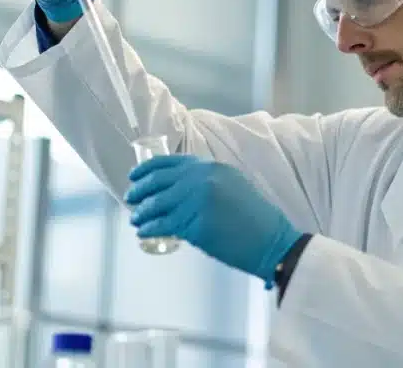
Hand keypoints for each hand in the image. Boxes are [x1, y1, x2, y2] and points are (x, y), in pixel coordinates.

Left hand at [126, 155, 301, 285]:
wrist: (272, 241)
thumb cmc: (256, 218)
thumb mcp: (233, 185)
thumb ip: (208, 181)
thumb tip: (179, 187)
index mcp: (211, 167)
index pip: (170, 162)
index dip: (147, 169)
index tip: (134, 176)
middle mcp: (201, 179)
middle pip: (158, 182)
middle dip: (139, 190)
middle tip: (131, 199)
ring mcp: (196, 201)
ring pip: (156, 204)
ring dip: (141, 212)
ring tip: (136, 219)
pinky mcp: (194, 225)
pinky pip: (162, 224)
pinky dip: (149, 228)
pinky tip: (145, 232)